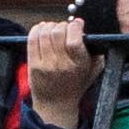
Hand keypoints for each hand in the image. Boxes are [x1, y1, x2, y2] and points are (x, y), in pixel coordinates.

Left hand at [22, 14, 92, 128]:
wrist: (56, 104)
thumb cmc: (75, 84)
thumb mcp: (93, 70)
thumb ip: (96, 52)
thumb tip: (88, 32)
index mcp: (78, 64)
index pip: (74, 40)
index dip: (75, 26)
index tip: (77, 24)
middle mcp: (61, 64)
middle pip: (58, 32)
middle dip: (62, 25)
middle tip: (65, 28)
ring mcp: (45, 64)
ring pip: (44, 33)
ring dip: (50, 26)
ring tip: (54, 29)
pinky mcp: (33, 64)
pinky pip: (32, 40)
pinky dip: (37, 30)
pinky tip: (42, 30)